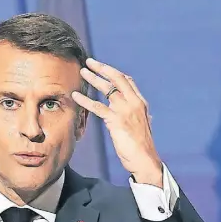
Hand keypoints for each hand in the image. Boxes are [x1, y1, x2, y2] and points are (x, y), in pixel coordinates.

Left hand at [72, 57, 162, 186]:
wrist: (145, 160)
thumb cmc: (141, 148)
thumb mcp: (140, 128)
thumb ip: (135, 118)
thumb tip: (134, 116)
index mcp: (141, 103)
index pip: (128, 82)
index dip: (114, 73)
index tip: (103, 68)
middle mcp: (134, 103)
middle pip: (118, 79)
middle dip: (103, 68)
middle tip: (89, 61)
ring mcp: (126, 111)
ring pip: (108, 89)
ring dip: (93, 79)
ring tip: (82, 72)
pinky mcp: (116, 121)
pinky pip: (98, 107)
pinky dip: (86, 100)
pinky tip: (76, 96)